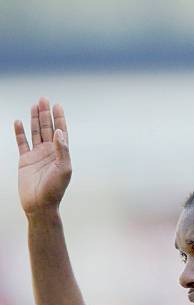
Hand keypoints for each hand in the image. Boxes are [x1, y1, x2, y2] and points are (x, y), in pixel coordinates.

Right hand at [15, 98, 71, 215]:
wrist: (40, 205)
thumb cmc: (54, 190)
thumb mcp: (64, 169)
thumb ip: (63, 150)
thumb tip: (59, 132)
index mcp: (61, 154)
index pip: (61, 132)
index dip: (59, 118)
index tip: (57, 105)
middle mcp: (49, 153)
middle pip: (48, 128)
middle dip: (46, 114)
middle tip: (44, 99)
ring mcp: (37, 155)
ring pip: (35, 132)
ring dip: (35, 119)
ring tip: (34, 105)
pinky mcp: (25, 160)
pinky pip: (21, 143)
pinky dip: (20, 132)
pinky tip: (19, 121)